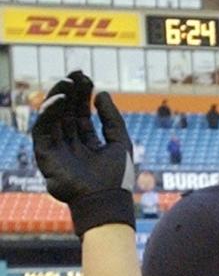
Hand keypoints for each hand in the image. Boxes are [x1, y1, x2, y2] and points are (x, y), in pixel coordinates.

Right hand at [32, 69, 134, 236]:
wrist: (107, 201)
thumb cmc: (117, 178)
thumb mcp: (120, 142)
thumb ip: (112, 118)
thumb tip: (102, 92)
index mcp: (88, 144)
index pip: (82, 115)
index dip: (83, 96)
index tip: (86, 78)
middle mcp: (71, 146)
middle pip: (67, 113)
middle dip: (70, 93)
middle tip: (75, 74)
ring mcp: (58, 150)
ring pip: (53, 118)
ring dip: (58, 98)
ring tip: (67, 82)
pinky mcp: (45, 155)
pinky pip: (42, 129)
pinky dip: (49, 112)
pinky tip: (60, 100)